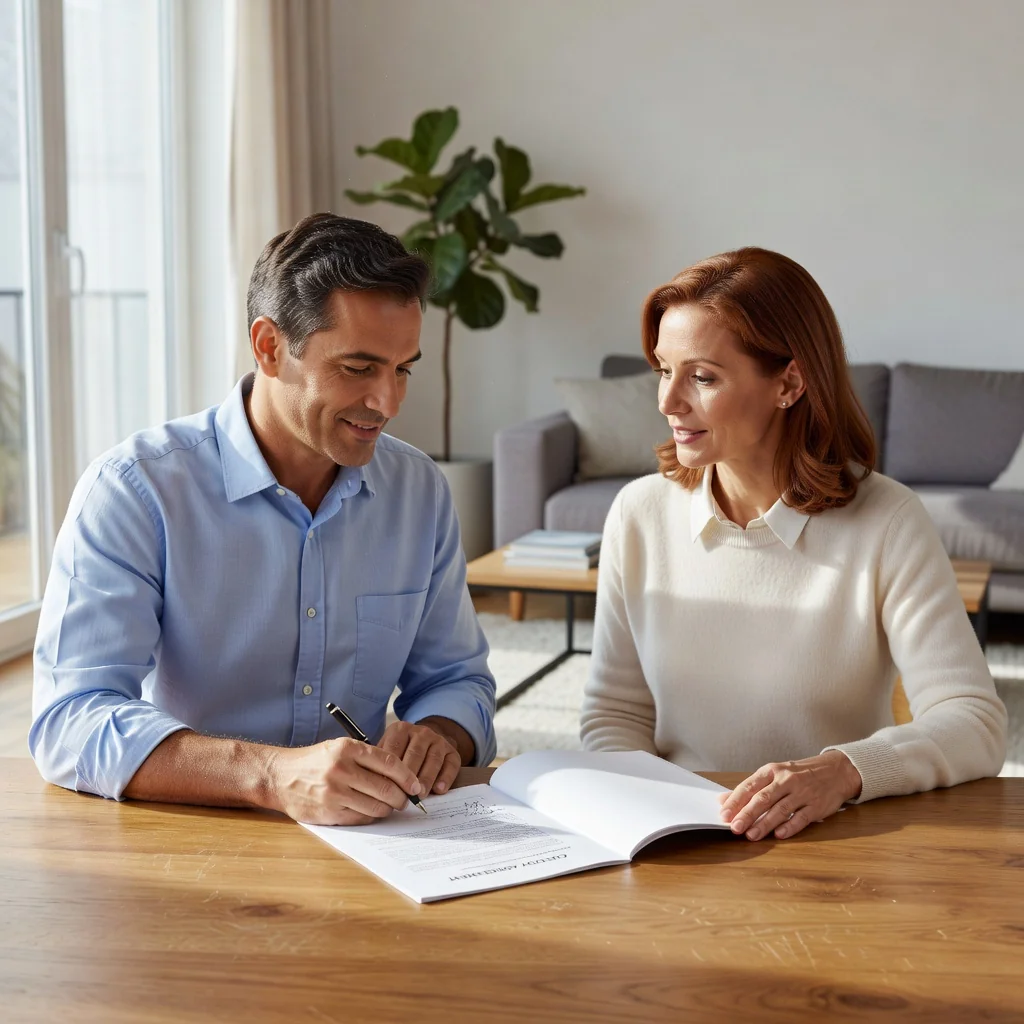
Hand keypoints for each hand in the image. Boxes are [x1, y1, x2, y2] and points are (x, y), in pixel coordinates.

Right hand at [266, 738, 422, 825]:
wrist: (279, 776)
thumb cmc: (315, 761)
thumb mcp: (340, 748)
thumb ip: (367, 758)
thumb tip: (400, 775)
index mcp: (347, 749)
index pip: (388, 762)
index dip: (407, 776)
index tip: (416, 784)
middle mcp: (341, 769)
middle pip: (385, 787)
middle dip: (402, 796)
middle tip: (406, 799)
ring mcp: (334, 793)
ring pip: (376, 806)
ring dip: (388, 808)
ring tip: (390, 805)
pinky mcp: (329, 812)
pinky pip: (361, 818)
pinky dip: (372, 816)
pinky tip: (372, 811)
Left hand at [378, 719, 462, 796]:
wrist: (429, 741)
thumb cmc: (402, 751)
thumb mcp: (388, 748)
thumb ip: (381, 762)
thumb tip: (372, 782)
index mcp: (401, 729)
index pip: (394, 748)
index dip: (390, 770)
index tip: (386, 788)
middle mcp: (422, 732)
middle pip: (415, 754)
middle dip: (409, 777)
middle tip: (404, 796)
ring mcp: (439, 740)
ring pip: (433, 759)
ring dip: (426, 779)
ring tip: (420, 795)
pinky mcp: (453, 751)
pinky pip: (451, 765)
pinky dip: (446, 778)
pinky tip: (439, 790)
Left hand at [718, 750, 862, 840]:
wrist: (835, 771)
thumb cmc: (799, 774)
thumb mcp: (774, 774)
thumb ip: (750, 788)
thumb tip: (723, 800)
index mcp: (772, 771)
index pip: (749, 786)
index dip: (735, 801)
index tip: (723, 814)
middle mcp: (786, 780)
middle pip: (763, 798)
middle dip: (747, 814)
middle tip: (734, 828)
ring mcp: (802, 793)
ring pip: (780, 810)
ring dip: (764, 824)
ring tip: (751, 835)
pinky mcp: (816, 806)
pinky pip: (801, 817)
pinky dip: (789, 826)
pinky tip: (779, 835)